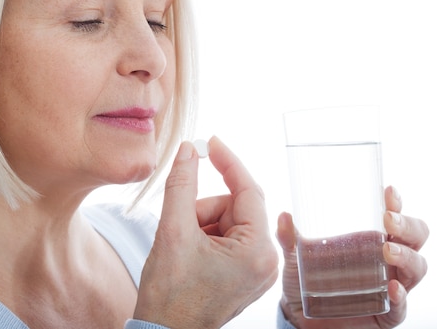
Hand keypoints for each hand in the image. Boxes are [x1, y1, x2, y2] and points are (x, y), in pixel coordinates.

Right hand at [134, 136, 278, 328]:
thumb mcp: (172, 231)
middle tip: (180, 227)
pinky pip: (229, 236)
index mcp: (256, 251)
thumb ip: (182, 184)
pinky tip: (191, 255)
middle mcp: (266, 261)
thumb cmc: (169, 295)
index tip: (211, 142)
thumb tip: (188, 151)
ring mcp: (258, 269)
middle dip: (203, 209)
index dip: (228, 161)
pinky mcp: (247, 273)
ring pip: (229, 220)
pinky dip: (206, 235)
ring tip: (184, 248)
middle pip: (235, 206)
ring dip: (202, 223)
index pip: (248, 190)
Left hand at [277, 186, 428, 328]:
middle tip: (390, 221)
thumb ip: (289, 237)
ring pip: (416, 268)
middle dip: (408, 226)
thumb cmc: (307, 278)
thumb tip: (284, 215)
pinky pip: (401, 306)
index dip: (396, 203)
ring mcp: (392, 285)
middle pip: (415, 237)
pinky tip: (392, 288)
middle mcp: (388, 259)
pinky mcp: (387, 313)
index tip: (388, 192)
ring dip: (407, 257)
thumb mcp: (296, 255)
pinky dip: (400, 296)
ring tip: (388, 251)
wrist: (302, 317)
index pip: (394, 216)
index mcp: (371, 239)